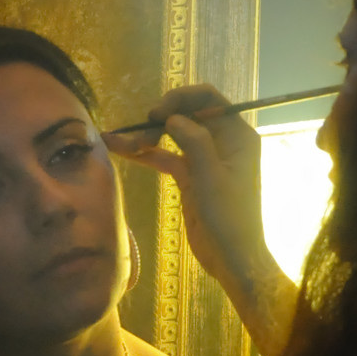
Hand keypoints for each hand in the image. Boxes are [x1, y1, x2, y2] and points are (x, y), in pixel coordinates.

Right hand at [106, 86, 297, 355]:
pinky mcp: (191, 176)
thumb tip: (172, 117)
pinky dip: (147, 154)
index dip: (181, 98)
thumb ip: (193, 140)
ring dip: (148, 136)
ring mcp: (206, 158)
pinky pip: (167, 157)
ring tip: (118, 139)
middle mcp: (223, 141)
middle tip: (138, 130)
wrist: (232, 257)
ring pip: (173, 136)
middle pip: (187, 114)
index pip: (208, 99)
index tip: (157, 112)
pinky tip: (122, 150)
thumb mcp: (210, 175)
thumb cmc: (229, 216)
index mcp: (237, 135)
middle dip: (160, 118)